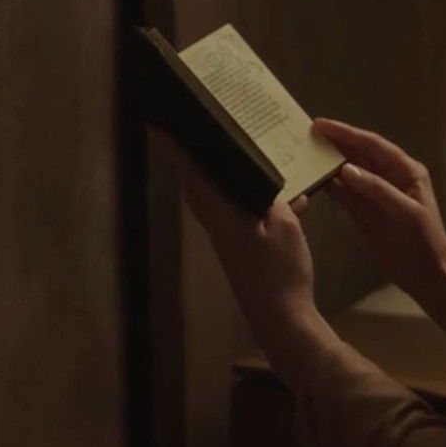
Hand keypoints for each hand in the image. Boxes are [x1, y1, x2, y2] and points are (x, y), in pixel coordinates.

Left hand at [159, 137, 319, 335]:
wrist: (282, 318)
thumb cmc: (281, 272)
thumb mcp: (284, 227)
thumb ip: (277, 202)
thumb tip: (274, 189)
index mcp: (223, 216)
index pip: (193, 176)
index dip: (177, 151)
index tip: (160, 128)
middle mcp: (217, 226)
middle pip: (194, 187)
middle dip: (187, 161)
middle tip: (183, 136)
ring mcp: (227, 240)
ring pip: (212, 201)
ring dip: (210, 178)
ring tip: (220, 156)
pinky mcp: (239, 250)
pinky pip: (233, 213)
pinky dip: (241, 198)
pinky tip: (272, 194)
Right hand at [314, 118, 445, 295]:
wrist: (426, 276)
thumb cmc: (423, 241)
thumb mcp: (405, 213)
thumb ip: (377, 190)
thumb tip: (346, 169)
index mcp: (405, 171)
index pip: (372, 145)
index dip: (347, 133)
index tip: (320, 125)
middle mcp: (389, 178)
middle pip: (358, 154)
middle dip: (334, 143)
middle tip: (306, 134)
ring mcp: (374, 196)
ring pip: (348, 173)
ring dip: (329, 163)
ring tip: (304, 153)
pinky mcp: (364, 213)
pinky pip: (344, 195)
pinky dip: (329, 187)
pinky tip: (313, 180)